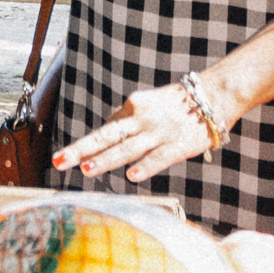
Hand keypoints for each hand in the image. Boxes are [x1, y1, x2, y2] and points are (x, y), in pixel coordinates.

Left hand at [54, 75, 221, 183]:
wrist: (215, 95)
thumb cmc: (176, 104)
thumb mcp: (147, 104)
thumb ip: (126, 121)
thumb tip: (104, 138)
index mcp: (133, 107)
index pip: (106, 129)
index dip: (85, 146)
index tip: (62, 157)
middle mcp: (142, 119)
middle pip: (106, 136)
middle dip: (81, 149)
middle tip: (58, 161)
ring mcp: (159, 132)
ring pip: (128, 148)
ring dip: (107, 159)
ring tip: (86, 169)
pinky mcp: (178, 145)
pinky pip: (159, 158)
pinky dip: (146, 166)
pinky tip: (132, 176)